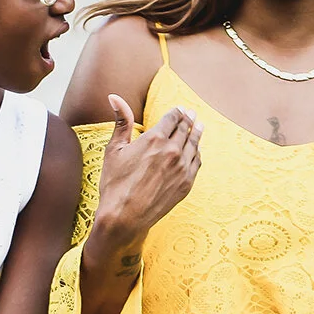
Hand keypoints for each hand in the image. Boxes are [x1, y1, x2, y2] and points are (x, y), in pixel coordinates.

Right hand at [88, 95, 201, 266]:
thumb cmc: (114, 183)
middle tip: (191, 114)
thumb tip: (114, 96)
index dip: (177, 112)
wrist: (124, 217)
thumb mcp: (114, 149)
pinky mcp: (186, 183)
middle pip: (185, 129)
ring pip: (194, 144)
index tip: (180, 109)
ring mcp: (182, 168)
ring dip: (197, 132)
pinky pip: (196, 162)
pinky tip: (196, 150)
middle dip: (188, 119)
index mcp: (154, 138)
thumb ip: (120, 121)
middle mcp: (172, 151)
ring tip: (199, 126)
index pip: (172, 118)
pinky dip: (197, 152)